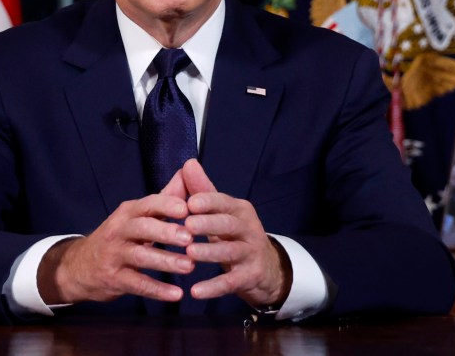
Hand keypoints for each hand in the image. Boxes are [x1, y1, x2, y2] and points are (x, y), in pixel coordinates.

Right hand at [37, 171, 194, 303]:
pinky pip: (137, 284)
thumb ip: (164, 197)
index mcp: (127, 212)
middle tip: (189, 237)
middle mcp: (118, 230)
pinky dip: (156, 290)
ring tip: (189, 266)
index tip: (186, 209)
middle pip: (142, 228)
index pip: (146, 204)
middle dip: (165, 232)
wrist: (80, 266)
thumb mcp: (136, 215)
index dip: (165, 205)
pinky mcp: (113, 279)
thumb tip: (187, 170)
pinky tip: (176, 295)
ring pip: (140, 257)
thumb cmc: (119, 237)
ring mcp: (114, 255)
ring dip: (165, 261)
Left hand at [181, 159, 291, 307]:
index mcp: (240, 210)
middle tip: (187, 224)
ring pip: (230, 252)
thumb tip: (188, 163)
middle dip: (209, 223)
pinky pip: (230, 282)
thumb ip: (203, 190)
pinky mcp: (250, 276)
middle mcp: (249, 229)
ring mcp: (251, 253)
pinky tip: (195, 291)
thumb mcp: (221, 212)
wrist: (267, 268)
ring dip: (210, 253)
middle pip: (229, 225)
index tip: (189, 202)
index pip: (224, 202)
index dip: (208, 201)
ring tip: (189, 253)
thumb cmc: (235, 234)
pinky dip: (213, 287)